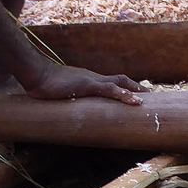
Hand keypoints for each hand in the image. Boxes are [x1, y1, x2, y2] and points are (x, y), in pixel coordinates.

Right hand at [25, 62, 146, 104]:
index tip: (137, 95)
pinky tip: (135, 102)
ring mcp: (91, 80)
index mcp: (88, 80)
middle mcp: (93, 78)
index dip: (125, 88)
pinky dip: (124, 95)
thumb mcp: (60, 94)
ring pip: (119, 83)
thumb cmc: (45, 86)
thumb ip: (67, 99)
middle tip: (150, 97)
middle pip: (121, 79)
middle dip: (136, 88)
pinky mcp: (87, 85)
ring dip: (135, 91)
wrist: (37, 75)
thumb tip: (69, 111)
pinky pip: (110, 89)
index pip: (111, 81)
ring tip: (147, 101)